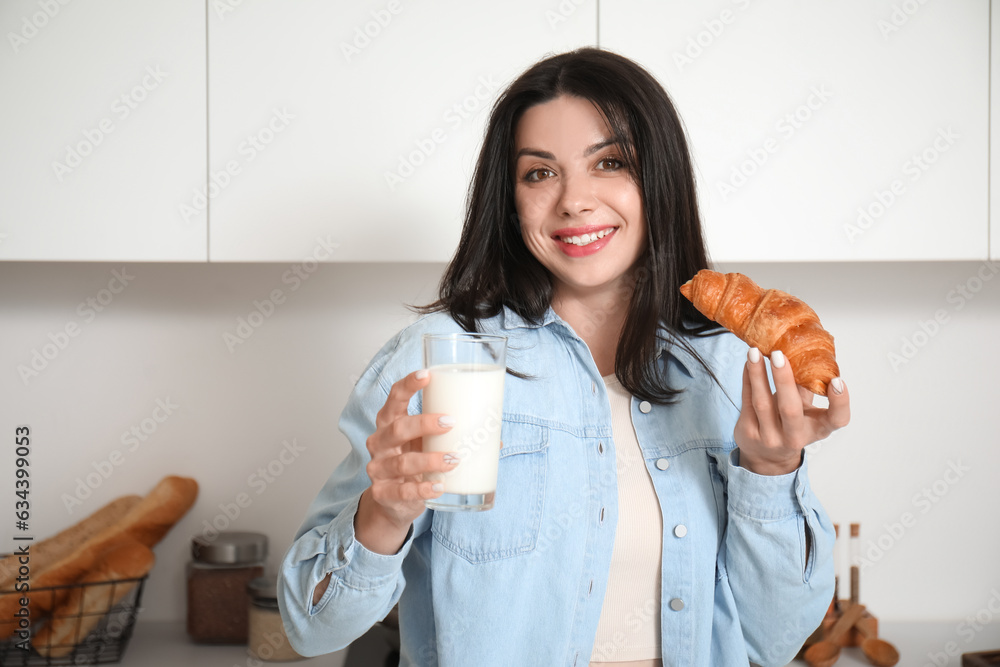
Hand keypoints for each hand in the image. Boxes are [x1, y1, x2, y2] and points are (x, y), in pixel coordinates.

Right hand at [356, 369, 457, 552]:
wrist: (393, 501)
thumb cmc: (415, 461)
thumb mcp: (427, 444)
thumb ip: (452, 436)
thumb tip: (497, 438)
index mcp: (390, 422)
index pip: (394, 398)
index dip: (408, 385)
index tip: (427, 374)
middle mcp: (380, 442)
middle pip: (397, 428)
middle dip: (424, 423)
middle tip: (451, 422)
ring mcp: (379, 469)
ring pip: (402, 462)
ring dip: (430, 460)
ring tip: (454, 459)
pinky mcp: (383, 493)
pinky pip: (402, 491)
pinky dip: (423, 489)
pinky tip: (440, 487)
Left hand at [734, 347, 849, 474]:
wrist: (766, 458)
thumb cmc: (791, 426)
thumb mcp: (806, 412)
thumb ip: (807, 387)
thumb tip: (806, 351)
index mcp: (818, 429)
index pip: (837, 420)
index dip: (840, 402)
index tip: (837, 380)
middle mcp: (795, 437)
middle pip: (790, 410)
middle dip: (784, 380)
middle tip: (779, 354)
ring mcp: (769, 437)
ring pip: (763, 403)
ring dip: (758, 375)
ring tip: (755, 352)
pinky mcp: (748, 433)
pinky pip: (746, 401)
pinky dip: (747, 379)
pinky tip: (748, 363)